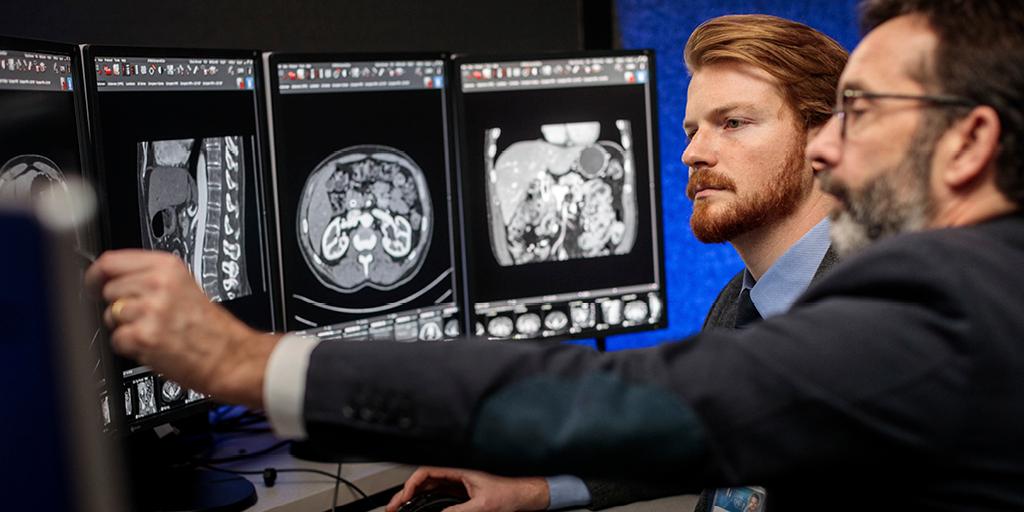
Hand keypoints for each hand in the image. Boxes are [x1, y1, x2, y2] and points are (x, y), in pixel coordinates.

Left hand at [85, 249, 277, 407]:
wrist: (230, 356)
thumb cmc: (212, 328)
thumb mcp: (185, 286)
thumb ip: (151, 277)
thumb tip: (111, 277)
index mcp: (168, 267)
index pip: (111, 261)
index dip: (96, 274)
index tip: (93, 282)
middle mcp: (158, 284)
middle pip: (108, 289)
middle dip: (118, 305)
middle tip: (143, 316)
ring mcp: (151, 310)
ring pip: (110, 315)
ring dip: (125, 327)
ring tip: (152, 331)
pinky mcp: (145, 337)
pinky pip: (117, 340)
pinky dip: (129, 347)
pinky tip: (152, 345)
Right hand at [386, 467, 548, 511]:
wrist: (525, 497)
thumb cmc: (510, 493)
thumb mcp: (483, 505)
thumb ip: (460, 511)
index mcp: (460, 470)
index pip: (426, 472)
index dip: (410, 484)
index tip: (401, 498)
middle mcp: (457, 475)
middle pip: (424, 480)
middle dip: (406, 492)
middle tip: (393, 507)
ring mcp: (458, 484)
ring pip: (429, 488)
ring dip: (414, 497)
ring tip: (401, 508)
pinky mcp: (462, 494)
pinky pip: (438, 496)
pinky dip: (425, 502)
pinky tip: (419, 508)